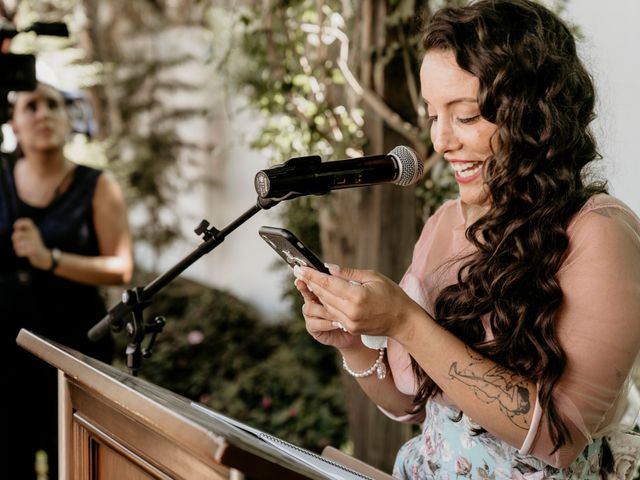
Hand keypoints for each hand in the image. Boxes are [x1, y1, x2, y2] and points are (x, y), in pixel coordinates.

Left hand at [12, 218, 51, 269]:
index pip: (28, 222)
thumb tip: (16, 229)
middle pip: (17, 234)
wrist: (44, 257)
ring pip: (17, 244)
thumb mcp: (29, 237)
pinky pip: (20, 251)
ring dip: (16, 247)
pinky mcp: (33, 250)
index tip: (15, 227)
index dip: (20, 222)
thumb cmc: (34, 246)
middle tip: (17, 242)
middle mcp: (35, 235)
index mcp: (34, 230)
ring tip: (20, 249)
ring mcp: (34, 242)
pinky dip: (19, 253)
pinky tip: (22, 254)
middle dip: (14, 239)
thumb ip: (21, 232)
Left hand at [294, 264, 424, 340]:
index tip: (300, 268)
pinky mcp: (350, 328)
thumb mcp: (373, 277)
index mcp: (357, 296)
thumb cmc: (392, 295)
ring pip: (326, 305)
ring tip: (308, 281)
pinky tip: (321, 294)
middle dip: (310, 282)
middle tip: (299, 272)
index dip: (312, 275)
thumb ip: (349, 274)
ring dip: (317, 293)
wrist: (403, 321)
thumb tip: (329, 268)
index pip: (328, 283)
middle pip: (324, 294)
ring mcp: (350, 322)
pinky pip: (333, 313)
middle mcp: (351, 311)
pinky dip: (327, 303)